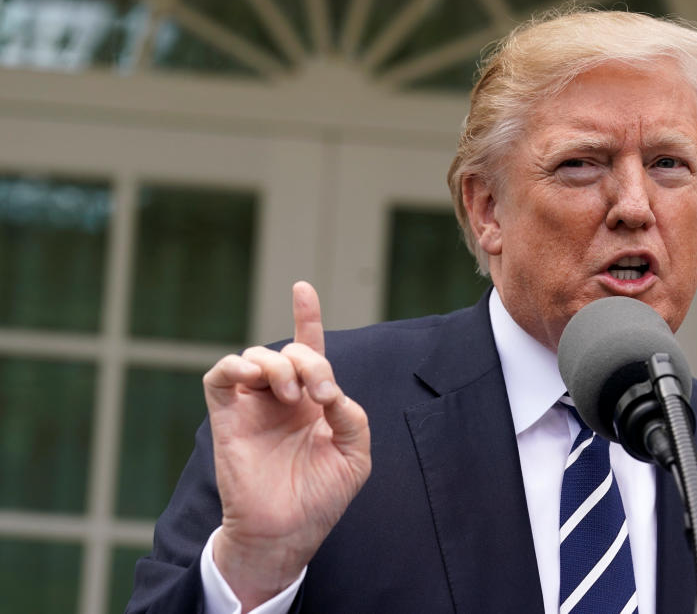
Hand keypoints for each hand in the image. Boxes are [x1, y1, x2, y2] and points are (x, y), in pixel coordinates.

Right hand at [203, 281, 370, 610]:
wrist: (286, 532)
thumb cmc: (321, 497)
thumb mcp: (354, 456)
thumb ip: (352, 417)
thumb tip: (332, 393)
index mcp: (313, 401)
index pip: (310, 349)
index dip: (307, 317)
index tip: (303, 288)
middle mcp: (282, 398)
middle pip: (292, 351)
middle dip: (310, 360)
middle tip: (320, 395)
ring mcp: (253, 405)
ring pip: (257, 356)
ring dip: (280, 365)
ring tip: (292, 395)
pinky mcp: (227, 416)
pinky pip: (220, 376)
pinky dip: (235, 366)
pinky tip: (255, 377)